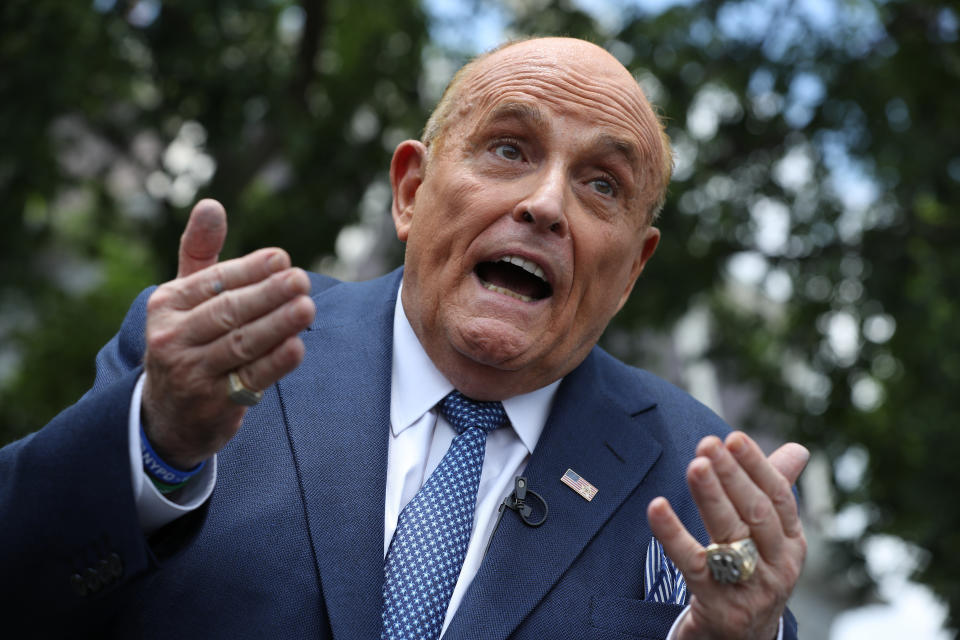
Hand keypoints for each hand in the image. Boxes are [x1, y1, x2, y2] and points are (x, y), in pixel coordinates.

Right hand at [141, 199, 315, 468]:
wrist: (167, 414)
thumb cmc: (186, 339)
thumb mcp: (183, 297)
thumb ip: (200, 252)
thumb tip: (212, 204)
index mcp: (167, 304)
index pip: (213, 282)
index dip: (249, 270)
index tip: (282, 259)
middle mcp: (172, 338)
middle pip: (227, 311)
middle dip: (267, 294)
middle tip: (301, 279)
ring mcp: (191, 373)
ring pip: (240, 344)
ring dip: (277, 325)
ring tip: (307, 307)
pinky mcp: (212, 403)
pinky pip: (249, 379)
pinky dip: (275, 363)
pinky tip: (297, 347)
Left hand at [648, 432, 808, 639]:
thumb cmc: (751, 579)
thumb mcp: (769, 541)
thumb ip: (775, 493)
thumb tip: (798, 449)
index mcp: (791, 545)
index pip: (778, 499)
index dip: (756, 466)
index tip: (733, 438)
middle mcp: (777, 567)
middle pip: (755, 514)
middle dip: (731, 475)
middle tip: (707, 444)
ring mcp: (750, 588)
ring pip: (730, 536)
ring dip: (712, 497)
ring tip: (694, 466)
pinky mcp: (719, 606)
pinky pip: (695, 564)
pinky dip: (673, 534)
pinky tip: (657, 508)